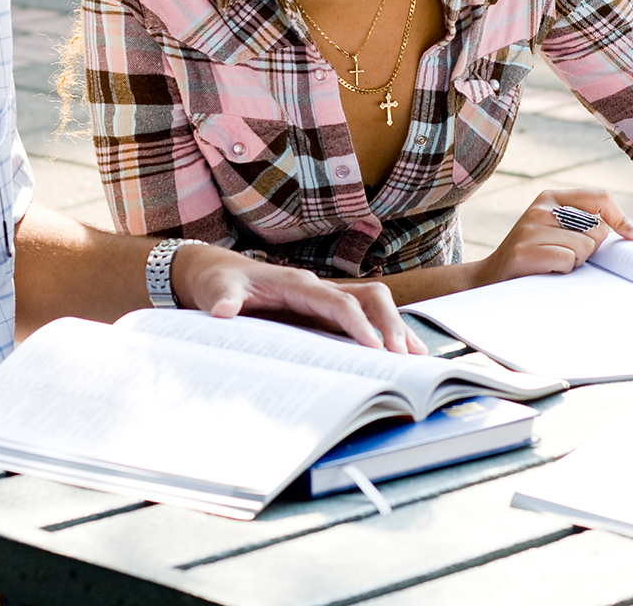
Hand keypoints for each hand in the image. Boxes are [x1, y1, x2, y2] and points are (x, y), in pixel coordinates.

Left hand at [172, 243, 425, 353]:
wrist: (219, 274)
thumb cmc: (221, 281)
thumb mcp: (216, 288)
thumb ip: (222, 298)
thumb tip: (222, 311)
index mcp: (297, 284)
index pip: (337, 301)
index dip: (358, 322)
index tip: (374, 347)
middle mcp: (318, 289)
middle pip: (369, 296)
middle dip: (389, 323)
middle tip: (404, 356)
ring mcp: (324, 300)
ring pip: (373, 306)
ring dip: (396, 327)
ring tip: (417, 357)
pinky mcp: (323, 314)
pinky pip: (363, 318)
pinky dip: (385, 333)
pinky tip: (399, 354)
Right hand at [472, 188, 632, 286]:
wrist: (490, 278)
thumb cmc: (536, 256)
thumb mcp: (560, 230)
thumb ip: (590, 223)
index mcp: (551, 197)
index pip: (601, 198)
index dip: (622, 218)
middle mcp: (541, 208)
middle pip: (597, 228)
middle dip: (590, 249)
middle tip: (566, 255)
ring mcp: (530, 229)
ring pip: (585, 247)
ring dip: (575, 263)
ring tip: (554, 263)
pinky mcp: (524, 252)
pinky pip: (567, 261)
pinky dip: (562, 271)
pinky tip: (545, 271)